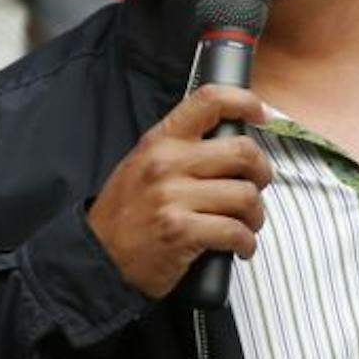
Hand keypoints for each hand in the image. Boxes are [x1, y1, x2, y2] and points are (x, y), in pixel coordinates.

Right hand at [87, 84, 270, 297]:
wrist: (97, 257)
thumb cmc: (123, 215)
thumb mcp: (141, 165)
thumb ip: (178, 149)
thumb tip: (227, 144)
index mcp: (160, 141)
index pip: (209, 101)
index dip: (244, 101)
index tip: (260, 114)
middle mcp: (168, 163)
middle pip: (243, 151)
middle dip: (261, 173)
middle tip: (256, 186)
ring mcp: (174, 197)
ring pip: (246, 195)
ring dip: (255, 214)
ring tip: (246, 224)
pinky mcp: (182, 232)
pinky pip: (235, 232)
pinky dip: (246, 243)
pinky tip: (239, 247)